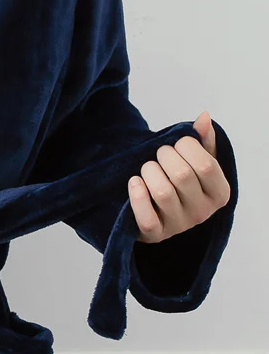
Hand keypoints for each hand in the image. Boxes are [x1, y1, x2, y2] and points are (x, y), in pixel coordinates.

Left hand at [127, 112, 230, 242]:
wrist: (161, 210)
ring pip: (162, 192)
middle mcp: (202, 213)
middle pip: (182, 176)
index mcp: (219, 194)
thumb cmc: (181, 180)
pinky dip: (137, 196)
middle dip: (165, 156)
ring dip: (149, 171)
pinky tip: (135, 182)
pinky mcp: (155, 235)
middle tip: (161, 155)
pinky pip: (146, 218)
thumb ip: (203, 140)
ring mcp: (178, 226)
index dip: (187, 147)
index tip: (179, 144)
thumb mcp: (197, 160)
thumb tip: (204, 118)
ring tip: (148, 168)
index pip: (206, 165)